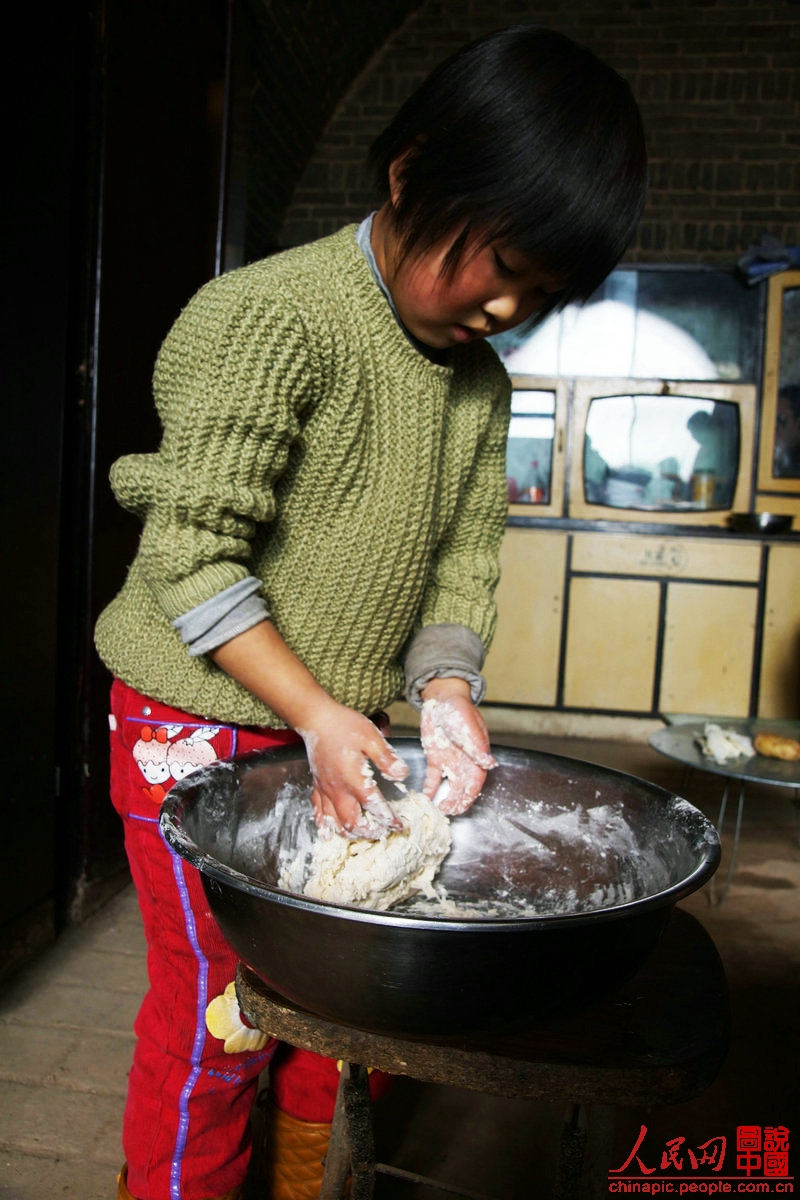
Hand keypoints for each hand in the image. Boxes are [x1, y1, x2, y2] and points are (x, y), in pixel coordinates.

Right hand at [298, 700, 407, 837]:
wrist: (316, 719)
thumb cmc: (344, 725)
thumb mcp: (371, 737)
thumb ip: (387, 758)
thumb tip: (402, 775)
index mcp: (354, 779)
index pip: (374, 807)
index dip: (388, 820)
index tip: (400, 826)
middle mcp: (338, 789)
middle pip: (352, 823)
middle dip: (369, 832)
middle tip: (382, 831)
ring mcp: (325, 789)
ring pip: (334, 823)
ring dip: (349, 833)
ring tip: (362, 832)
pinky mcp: (317, 785)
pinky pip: (318, 812)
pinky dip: (326, 825)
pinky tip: (330, 830)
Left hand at [419, 681, 495, 814]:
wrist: (441, 698)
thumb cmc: (459, 709)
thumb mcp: (468, 726)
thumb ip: (477, 745)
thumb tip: (489, 763)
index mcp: (476, 757)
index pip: (475, 782)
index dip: (468, 796)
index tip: (460, 807)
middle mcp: (464, 763)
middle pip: (461, 788)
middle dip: (455, 802)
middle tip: (446, 813)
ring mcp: (449, 762)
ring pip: (448, 786)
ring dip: (443, 799)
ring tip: (436, 810)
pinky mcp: (435, 759)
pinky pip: (433, 778)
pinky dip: (429, 789)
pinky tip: (424, 798)